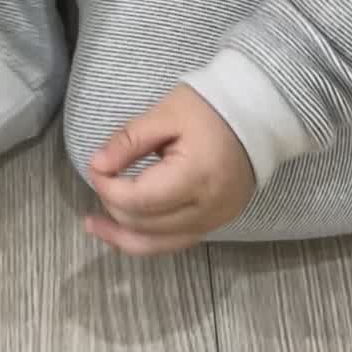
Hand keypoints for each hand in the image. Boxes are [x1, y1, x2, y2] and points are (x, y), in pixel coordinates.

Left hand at [84, 85, 254, 255]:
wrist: (258, 114)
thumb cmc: (210, 108)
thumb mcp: (165, 113)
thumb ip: (129, 140)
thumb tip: (97, 165)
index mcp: (196, 176)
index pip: (138, 199)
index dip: (108, 187)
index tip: (96, 167)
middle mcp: (208, 208)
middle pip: (145, 225)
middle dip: (113, 207)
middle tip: (99, 180)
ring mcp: (216, 220)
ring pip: (158, 244)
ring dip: (123, 235)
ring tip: (94, 225)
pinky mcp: (217, 223)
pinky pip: (175, 241)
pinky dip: (147, 237)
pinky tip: (125, 230)